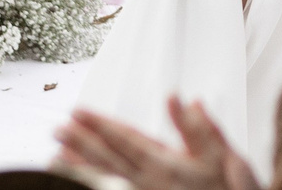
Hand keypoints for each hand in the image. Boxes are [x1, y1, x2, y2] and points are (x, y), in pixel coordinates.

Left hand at [58, 97, 259, 189]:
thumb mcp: (226, 158)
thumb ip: (201, 130)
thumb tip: (182, 100)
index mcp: (168, 164)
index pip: (127, 139)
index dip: (101, 125)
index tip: (79, 112)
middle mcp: (150, 182)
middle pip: (109, 159)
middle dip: (82, 142)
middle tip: (57, 129)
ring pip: (104, 180)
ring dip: (80, 167)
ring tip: (55, 155)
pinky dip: (91, 186)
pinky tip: (77, 181)